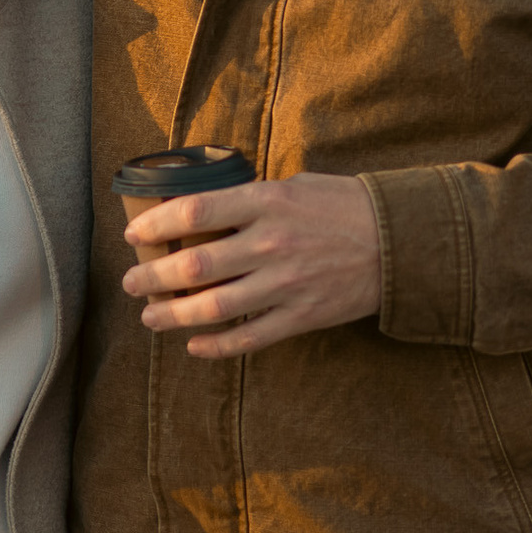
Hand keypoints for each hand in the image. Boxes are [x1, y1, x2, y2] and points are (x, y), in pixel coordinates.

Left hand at [123, 172, 380, 359]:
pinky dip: (216, 346)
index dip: (156, 225)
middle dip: (153, 276)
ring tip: (150, 317)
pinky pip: (249, 337)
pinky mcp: (302, 316)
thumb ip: (250, 198)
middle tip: (131, 283)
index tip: (134, 235)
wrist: (401, 241)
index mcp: (266, 201)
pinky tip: (194, 345)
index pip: (195, 212)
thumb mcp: (293, 186)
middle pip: (195, 265)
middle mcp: (270, 243)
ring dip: (173, 315)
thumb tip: (204, 211)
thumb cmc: (343, 206)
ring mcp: (285, 283)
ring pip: (214, 307)